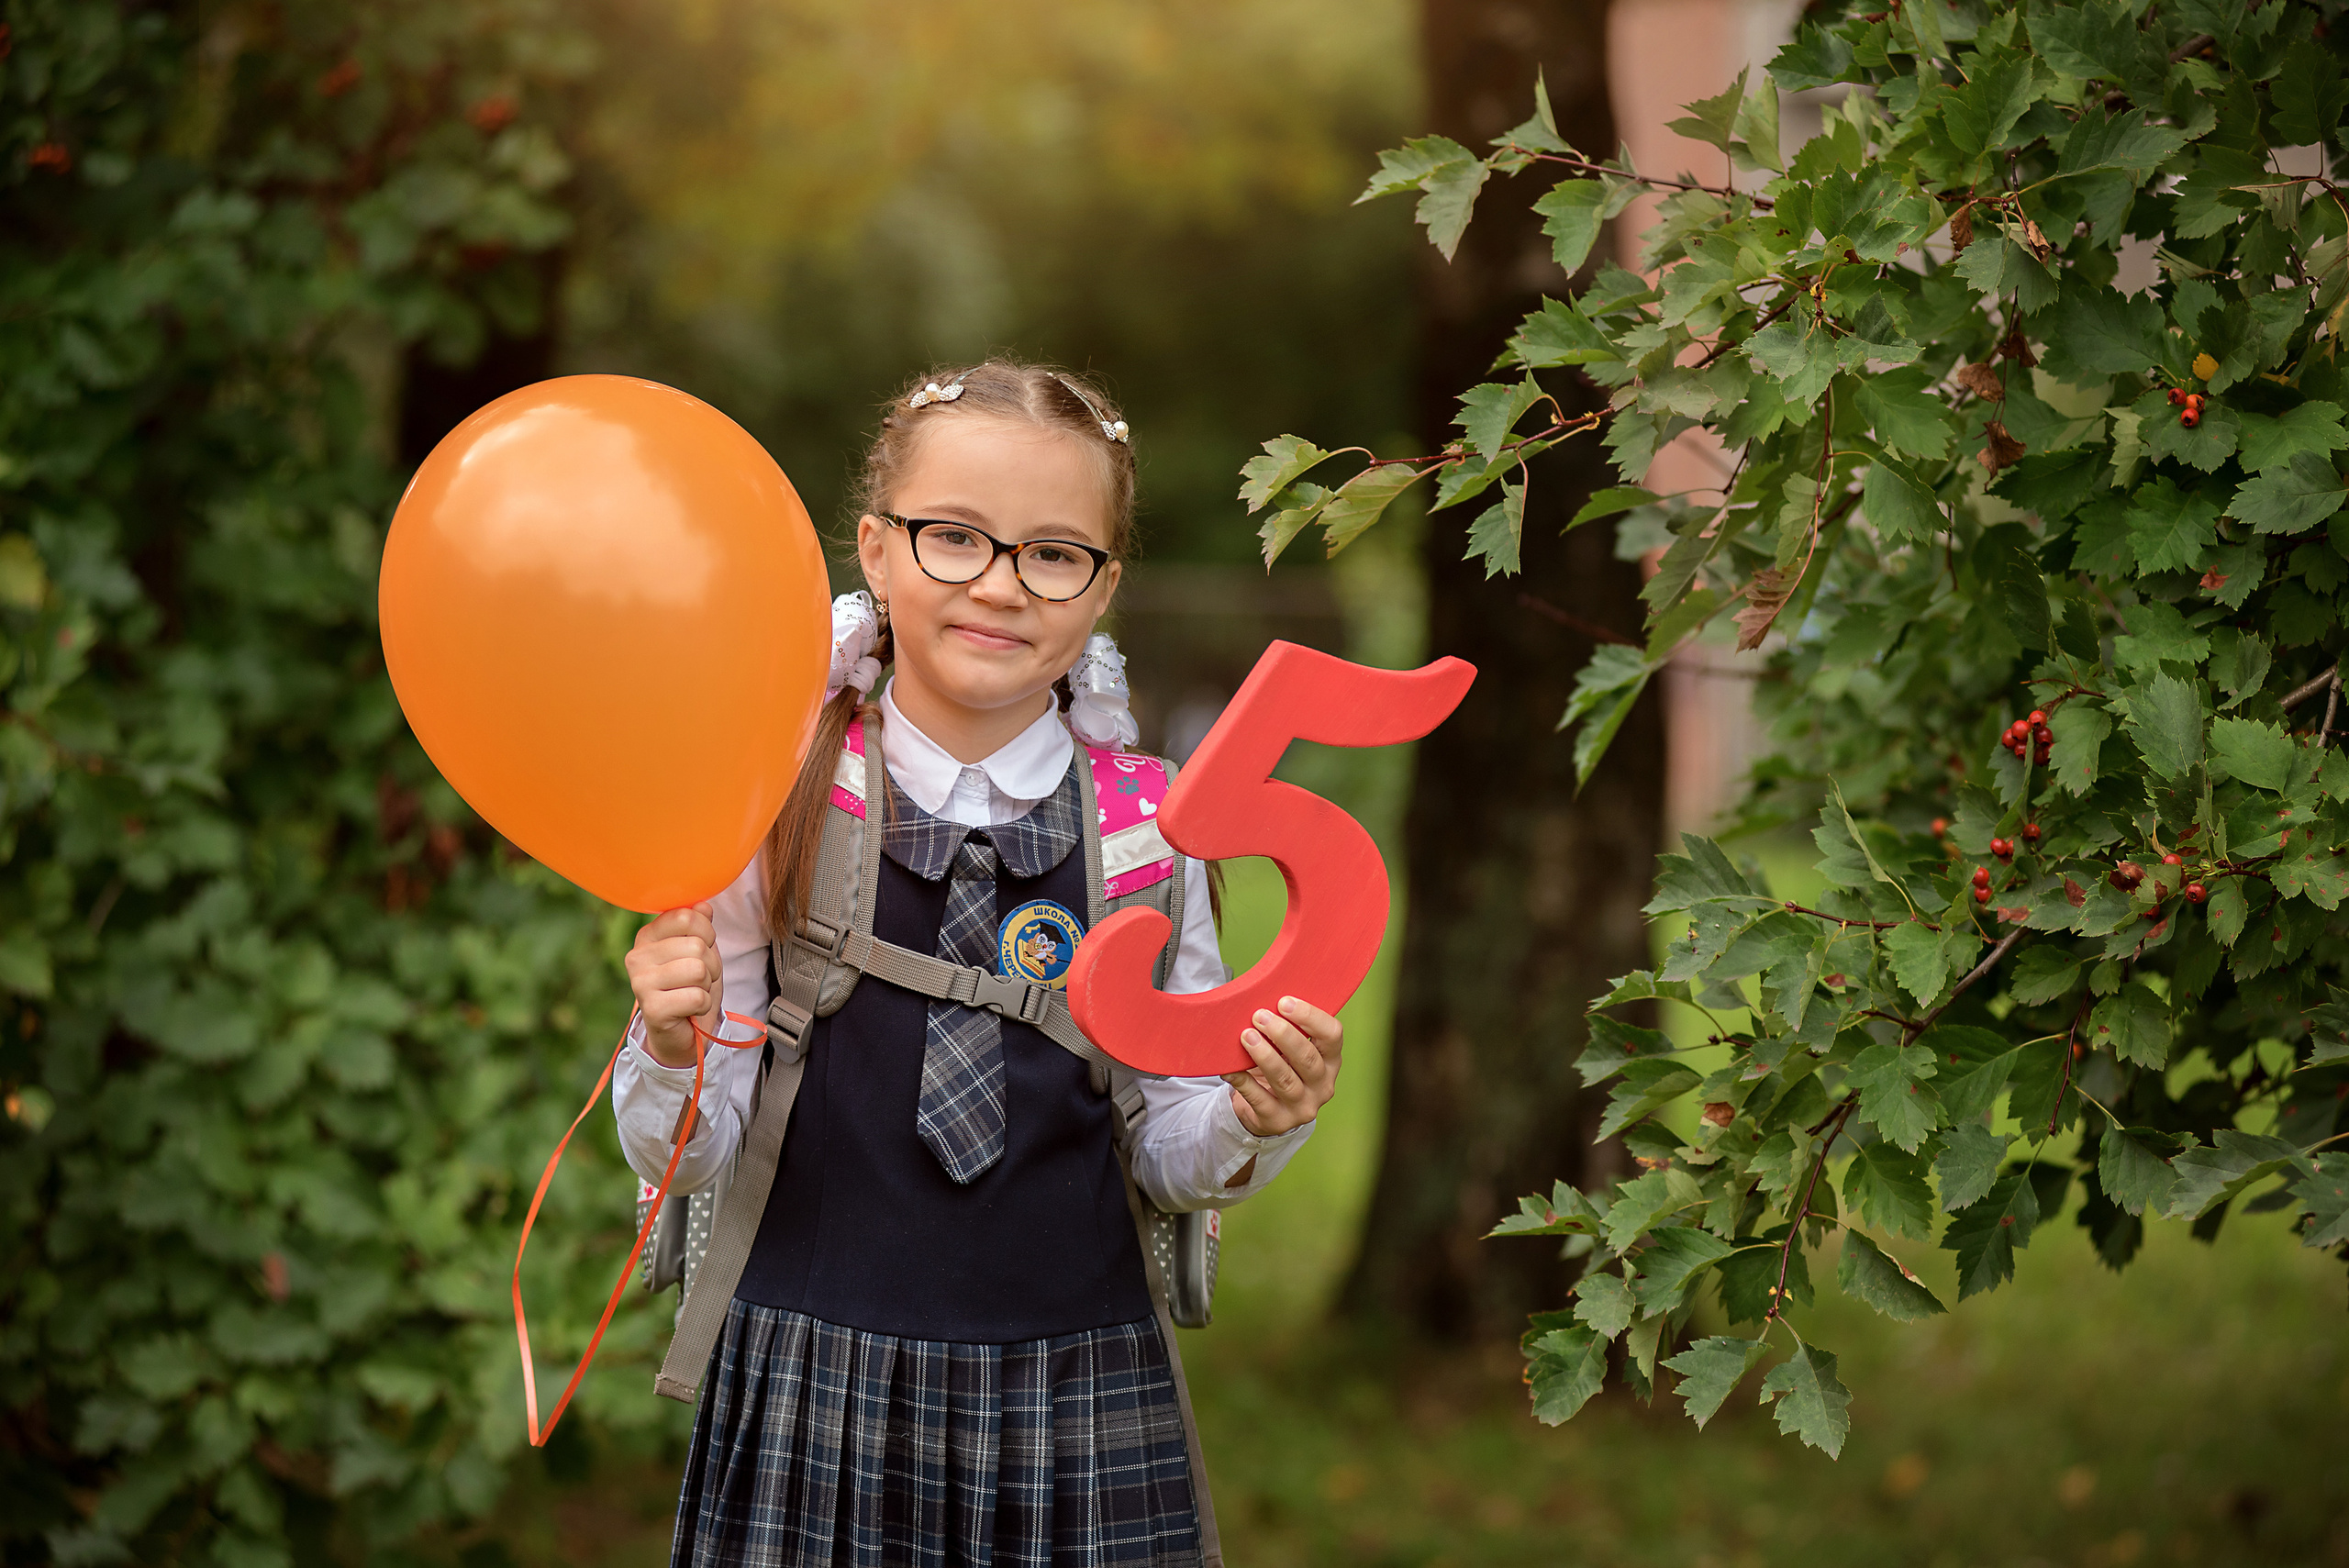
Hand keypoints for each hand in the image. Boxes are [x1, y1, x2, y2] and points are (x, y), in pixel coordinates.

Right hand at [625, 903, 721, 1068]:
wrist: (682, 1031)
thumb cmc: (690, 986)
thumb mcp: (698, 950)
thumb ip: (699, 924)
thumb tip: (703, 905)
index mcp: (648, 935)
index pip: (687, 916)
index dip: (706, 933)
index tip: (700, 949)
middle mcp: (637, 956)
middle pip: (696, 945)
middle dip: (710, 964)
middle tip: (698, 979)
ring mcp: (640, 983)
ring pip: (698, 970)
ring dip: (706, 985)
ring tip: (693, 992)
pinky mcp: (651, 1009)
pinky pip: (697, 997)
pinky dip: (702, 1005)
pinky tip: (690, 1009)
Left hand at [1223, 995, 1342, 1138]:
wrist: (1265, 1110)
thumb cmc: (1280, 1066)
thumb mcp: (1290, 1048)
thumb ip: (1288, 1025)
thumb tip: (1263, 991)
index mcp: (1331, 1060)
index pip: (1333, 1035)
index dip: (1310, 1017)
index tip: (1283, 1002)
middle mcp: (1323, 1085)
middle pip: (1308, 1058)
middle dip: (1283, 1034)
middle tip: (1259, 1016)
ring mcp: (1302, 1107)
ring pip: (1285, 1079)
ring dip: (1264, 1055)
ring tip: (1246, 1036)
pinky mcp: (1278, 1121)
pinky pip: (1259, 1099)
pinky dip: (1242, 1080)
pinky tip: (1229, 1067)